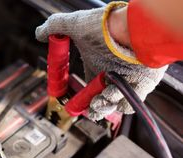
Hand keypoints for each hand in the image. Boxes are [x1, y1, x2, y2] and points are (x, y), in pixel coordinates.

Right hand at [35, 2, 166, 119]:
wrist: (131, 28)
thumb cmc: (104, 26)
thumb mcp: (73, 25)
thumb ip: (54, 27)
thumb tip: (39, 33)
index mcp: (97, 64)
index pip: (88, 87)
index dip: (82, 98)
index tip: (74, 104)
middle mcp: (112, 73)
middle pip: (101, 99)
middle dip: (94, 108)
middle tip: (91, 107)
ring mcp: (128, 79)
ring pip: (114, 103)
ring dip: (105, 106)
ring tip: (102, 100)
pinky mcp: (143, 84)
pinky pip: (131, 103)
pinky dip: (122, 105)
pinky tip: (115, 97)